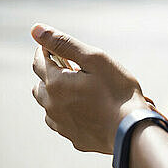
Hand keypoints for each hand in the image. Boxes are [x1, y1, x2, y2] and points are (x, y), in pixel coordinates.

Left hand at [31, 23, 148, 153]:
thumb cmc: (117, 91)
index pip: (40, 60)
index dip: (48, 50)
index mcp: (55, 83)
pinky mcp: (73, 137)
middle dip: (52, 72)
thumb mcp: (95, 59)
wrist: (132, 130)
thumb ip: (65, 44)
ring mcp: (61, 124)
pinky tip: (86, 109)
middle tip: (75, 68)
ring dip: (57, 93)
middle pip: (40, 83)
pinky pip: (62, 121)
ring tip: (81, 89)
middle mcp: (51, 105)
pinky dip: (68, 112)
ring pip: (49, 104)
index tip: (62, 48)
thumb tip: (35, 29)